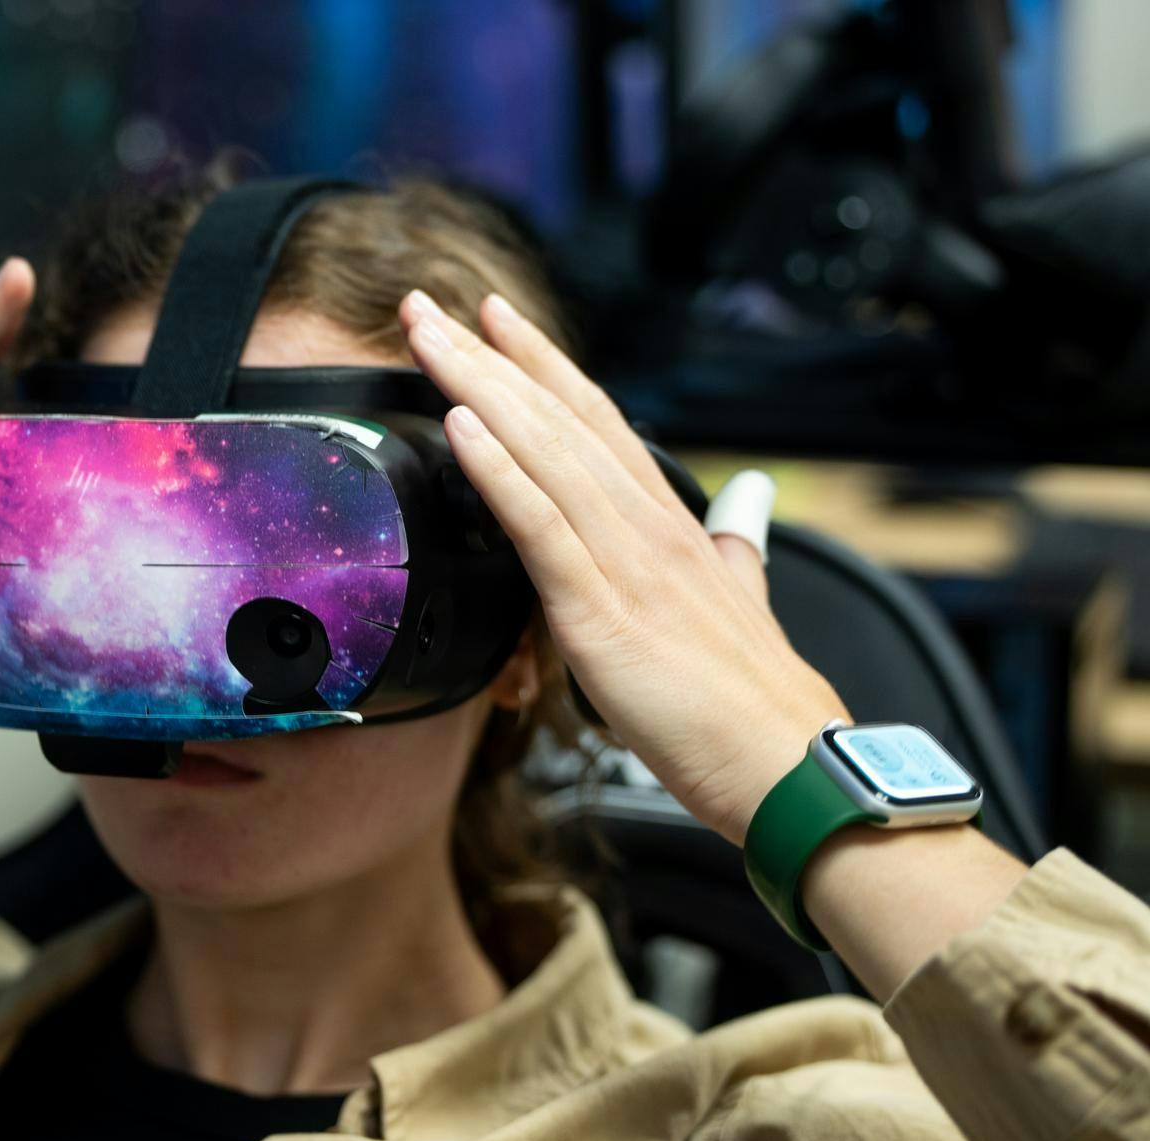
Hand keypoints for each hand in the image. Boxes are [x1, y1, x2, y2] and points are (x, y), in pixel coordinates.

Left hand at [399, 288, 846, 844]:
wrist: (786, 762)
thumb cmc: (753, 698)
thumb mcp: (742, 601)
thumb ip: (738, 547)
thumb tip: (748, 505)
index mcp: (668, 523)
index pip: (596, 420)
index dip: (543, 364)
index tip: (498, 319)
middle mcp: (645, 525)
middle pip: (555, 418)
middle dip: (487, 356)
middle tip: (427, 305)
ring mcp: (625, 562)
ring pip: (542, 452)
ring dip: (478, 388)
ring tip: (429, 337)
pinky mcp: (603, 610)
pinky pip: (541, 526)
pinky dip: (499, 471)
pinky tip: (462, 425)